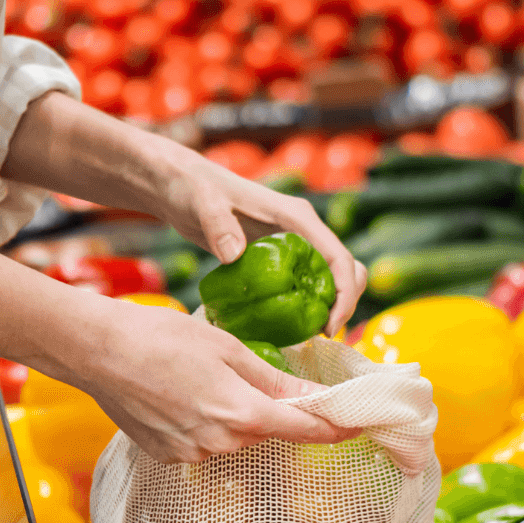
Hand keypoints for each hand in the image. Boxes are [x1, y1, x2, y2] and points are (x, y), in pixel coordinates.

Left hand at [0, 95, 366, 333]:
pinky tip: (285, 328)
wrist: (178, 184)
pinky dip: (305, 304)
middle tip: (319, 338)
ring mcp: (291, 242)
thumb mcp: (202, 204)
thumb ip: (217, 224)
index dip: (344, 294)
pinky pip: (304, 282)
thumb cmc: (191, 187)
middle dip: (343, 304)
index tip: (329, 327)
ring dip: (328, 306)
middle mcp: (301, 229)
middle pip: (345, 269)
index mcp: (295, 217)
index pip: (338, 257)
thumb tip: (234, 253)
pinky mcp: (276, 256)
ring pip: (328, 277)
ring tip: (306, 337)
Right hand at [59, 297, 360, 463]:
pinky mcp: (168, 455)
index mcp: (242, 413)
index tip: (360, 425)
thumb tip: (318, 397)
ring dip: (235, 412)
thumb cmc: (161, 336)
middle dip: (273, 409)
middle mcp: (220, 443)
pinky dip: (204, 421)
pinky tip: (180, 393)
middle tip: (252, 374)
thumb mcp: (227, 348)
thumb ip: (276, 379)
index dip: (338, 428)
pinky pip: (204, 441)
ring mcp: (191, 454)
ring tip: (201, 375)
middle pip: (268, 431)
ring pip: (235, 436)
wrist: (95, 350)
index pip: (306, 431)